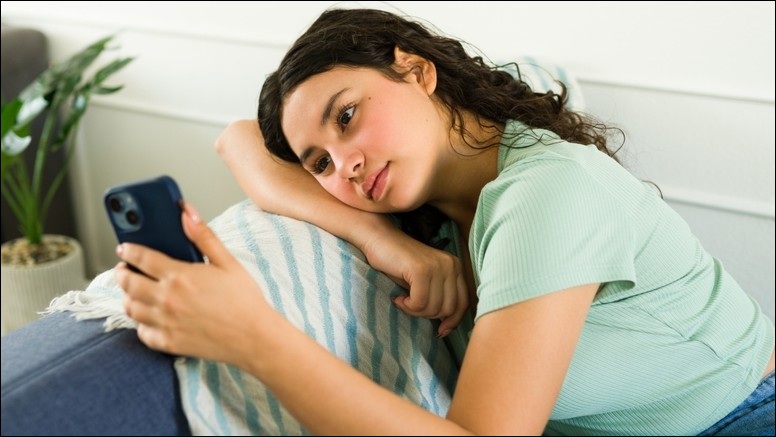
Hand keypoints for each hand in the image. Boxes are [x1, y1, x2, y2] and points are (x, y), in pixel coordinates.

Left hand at [115, 202, 268, 365]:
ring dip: (128, 297)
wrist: (254, 337)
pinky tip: (149, 317)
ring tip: (133, 291)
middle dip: (121, 273)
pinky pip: (142, 332)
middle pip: (128, 283)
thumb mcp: (228, 262)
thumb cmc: (244, 300)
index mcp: (180, 276)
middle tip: (124, 269)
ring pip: (131, 308)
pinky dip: (140, 324)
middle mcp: (167, 299)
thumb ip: (203, 236)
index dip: (129, 250)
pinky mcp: (168, 342)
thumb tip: (186, 213)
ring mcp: (165, 322)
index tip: (124, 248)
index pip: (141, 257)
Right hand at [362, 224, 468, 336]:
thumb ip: (439, 297)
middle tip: (410, 306)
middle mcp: (451, 265)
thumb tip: (446, 328)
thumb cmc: (399, 263)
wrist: (379, 239)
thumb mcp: (425, 282)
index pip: (463, 303)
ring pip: (434, 308)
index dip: (452, 321)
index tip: (439, 331)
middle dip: (428, 315)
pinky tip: (398, 298)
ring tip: (403, 300)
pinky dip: (407, 306)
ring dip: (415, 311)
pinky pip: (419, 303)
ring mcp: (438, 266)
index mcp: (455, 267)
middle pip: (448, 309)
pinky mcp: (422, 270)